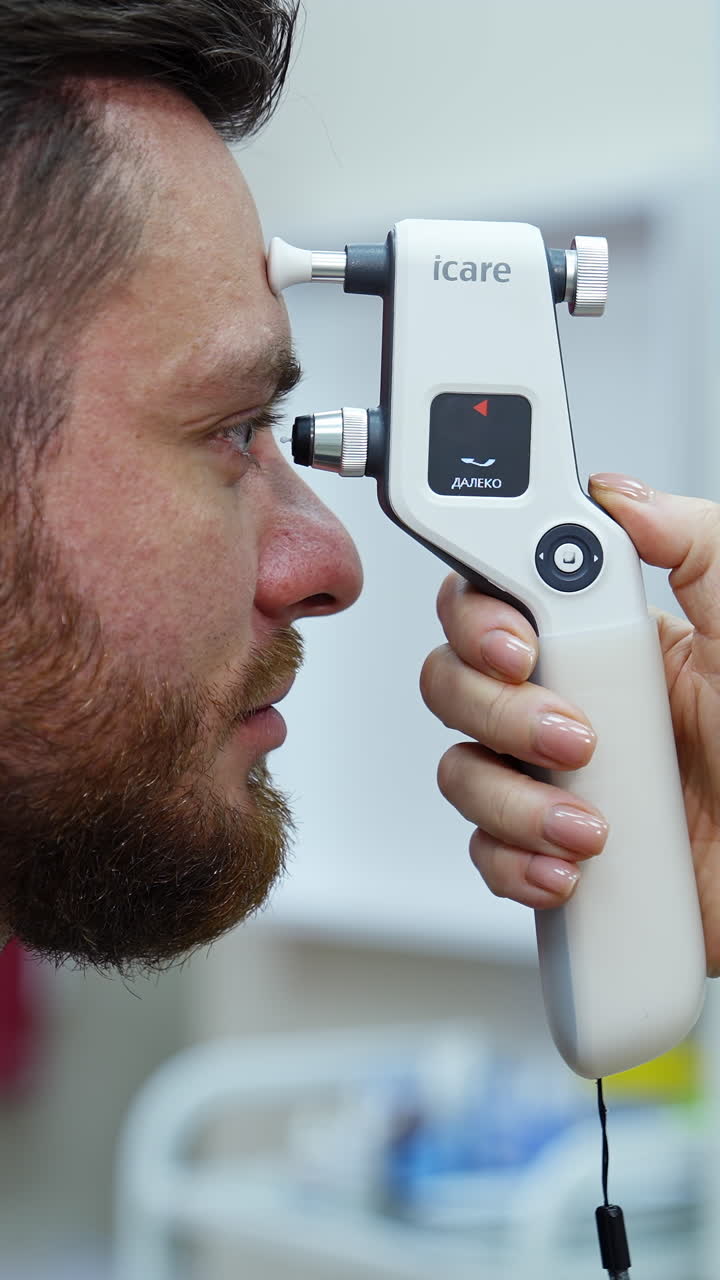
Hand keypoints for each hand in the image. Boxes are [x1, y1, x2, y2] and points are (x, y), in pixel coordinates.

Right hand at [420, 473, 719, 975]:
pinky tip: (570, 867)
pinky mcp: (553, 850)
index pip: (498, 601)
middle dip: (499, 711)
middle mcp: (570, 702)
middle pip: (456, 682)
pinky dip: (515, 861)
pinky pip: (487, 850)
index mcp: (610, 641)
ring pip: (462, 769)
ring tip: (589, 822)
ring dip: (512, 800)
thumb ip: (697, 545)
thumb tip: (620, 496)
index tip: (519, 644)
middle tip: (574, 735)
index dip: (482, 618)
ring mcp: (555, 780)